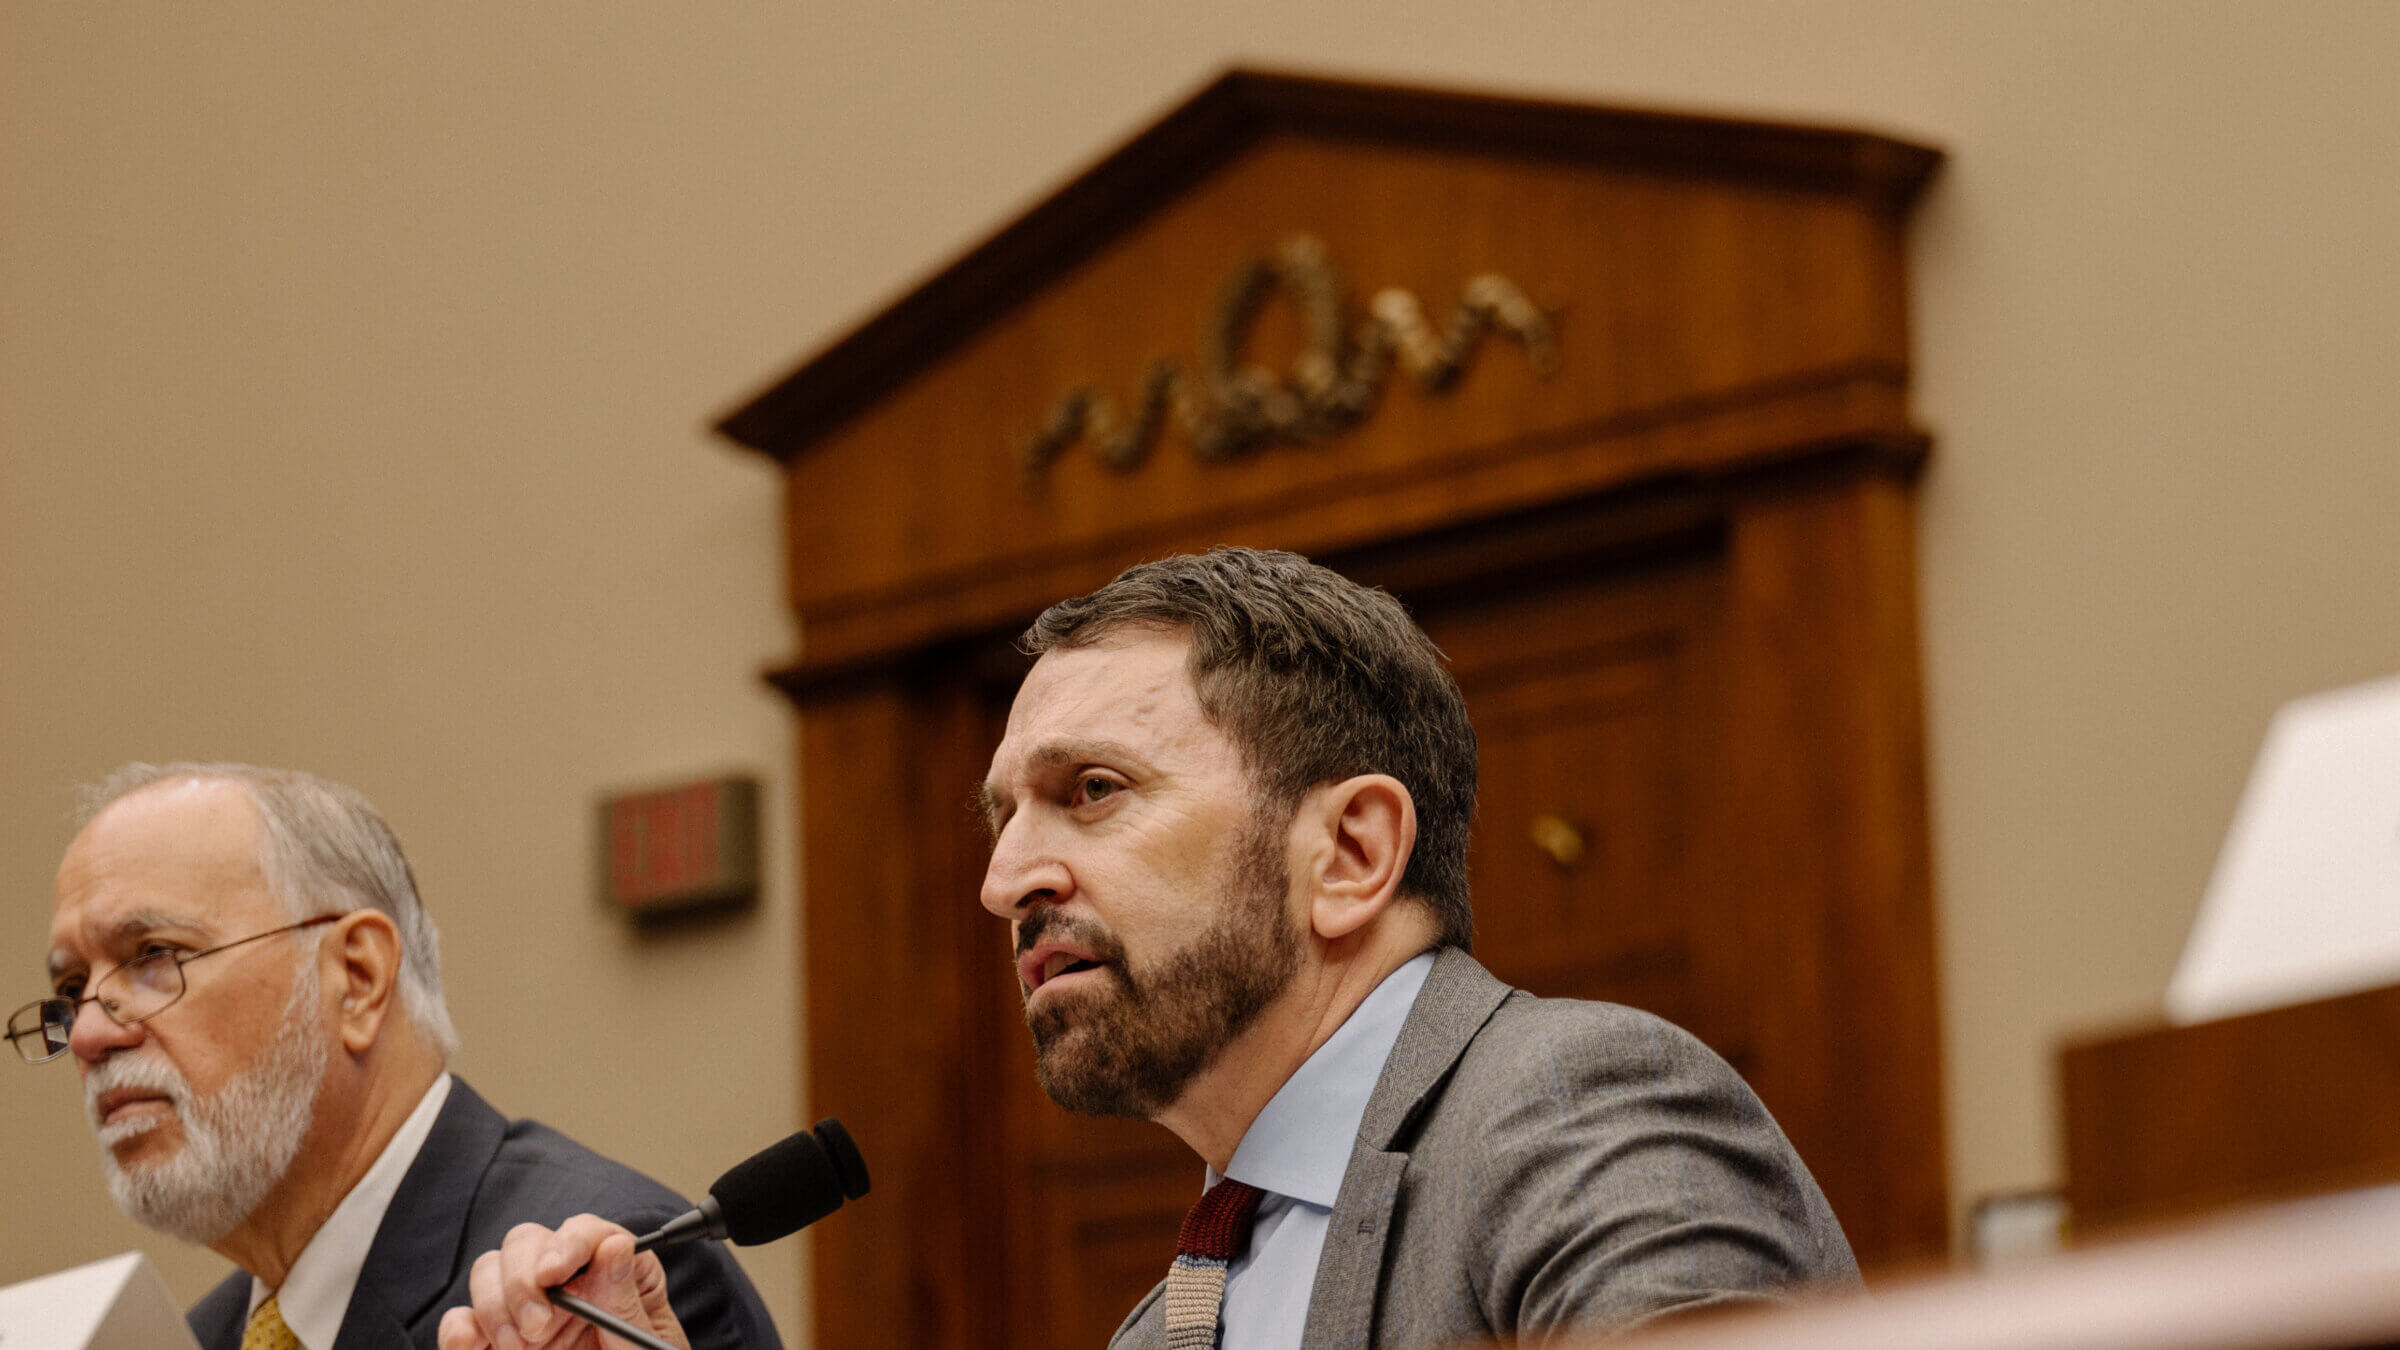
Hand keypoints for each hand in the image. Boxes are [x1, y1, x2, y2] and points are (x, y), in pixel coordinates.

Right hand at [436, 1215, 690, 1349]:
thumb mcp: (642, 1342)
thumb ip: (625, 1300)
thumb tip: (615, 1244)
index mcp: (613, 1272)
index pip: (586, 1232)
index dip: (568, 1243)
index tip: (553, 1272)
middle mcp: (566, 1281)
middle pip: (527, 1242)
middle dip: (523, 1280)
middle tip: (538, 1327)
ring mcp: (526, 1308)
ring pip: (489, 1271)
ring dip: (496, 1306)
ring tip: (521, 1347)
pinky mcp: (493, 1339)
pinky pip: (461, 1320)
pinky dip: (459, 1330)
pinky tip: (472, 1346)